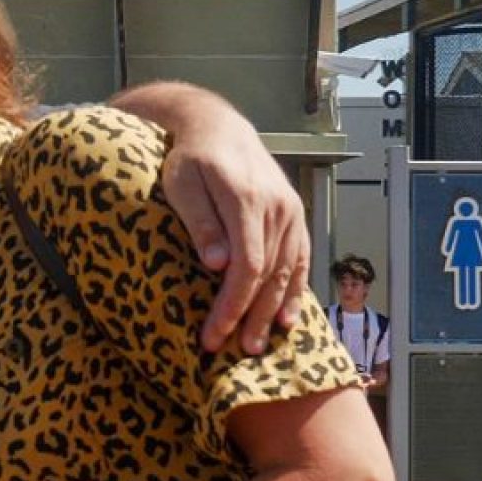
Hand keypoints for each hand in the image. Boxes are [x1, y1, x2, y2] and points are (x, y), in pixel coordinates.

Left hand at [161, 122, 308, 355]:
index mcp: (248, 201)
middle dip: (249, 316)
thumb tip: (218, 265)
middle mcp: (277, 209)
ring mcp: (291, 213)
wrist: (219, 129)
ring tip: (256, 345)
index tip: (213, 334)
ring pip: (286, 271)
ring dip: (271, 311)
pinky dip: (294, 292)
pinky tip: (286, 320)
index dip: (231, 305)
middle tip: (232, 351)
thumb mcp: (182, 184)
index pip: (246, 266)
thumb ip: (201, 223)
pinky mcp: (294, 217)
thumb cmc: (191, 158)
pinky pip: (299, 260)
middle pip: (268, 274)